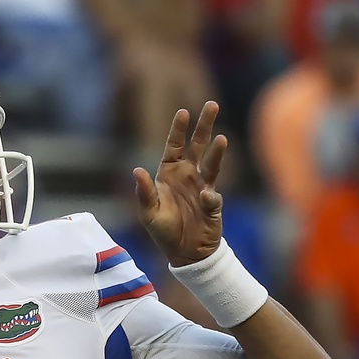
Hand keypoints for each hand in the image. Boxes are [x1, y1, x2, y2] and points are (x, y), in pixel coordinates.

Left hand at [134, 102, 226, 267]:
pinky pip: (213, 198)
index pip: (174, 146)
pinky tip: (206, 198)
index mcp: (169, 173)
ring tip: (222, 139)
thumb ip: (144, 192)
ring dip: (217, 152)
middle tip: (212, 104)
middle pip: (198, 145)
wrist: (185, 254)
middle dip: (205, 125)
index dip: (179, 129)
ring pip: (212, 164)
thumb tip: (136, 170)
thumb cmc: (164, 231)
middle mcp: (188, 175)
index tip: (184, 112)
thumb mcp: (148, 213)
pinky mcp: (213, 205)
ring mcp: (203, 188)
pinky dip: (210, 198)